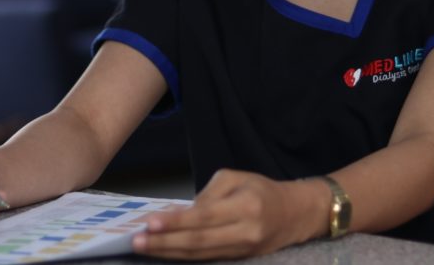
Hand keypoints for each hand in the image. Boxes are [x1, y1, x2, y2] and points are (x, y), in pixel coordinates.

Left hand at [132, 169, 323, 259]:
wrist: (296, 214)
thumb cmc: (261, 190)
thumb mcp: (235, 178)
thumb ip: (207, 195)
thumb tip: (179, 213)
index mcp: (245, 206)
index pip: (204, 217)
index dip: (176, 222)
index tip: (150, 223)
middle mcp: (246, 232)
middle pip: (199, 242)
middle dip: (165, 243)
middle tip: (137, 241)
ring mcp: (244, 250)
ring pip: (201, 255)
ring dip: (170, 252)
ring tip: (144, 248)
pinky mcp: (242, 260)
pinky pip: (208, 259)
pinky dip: (184, 256)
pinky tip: (165, 252)